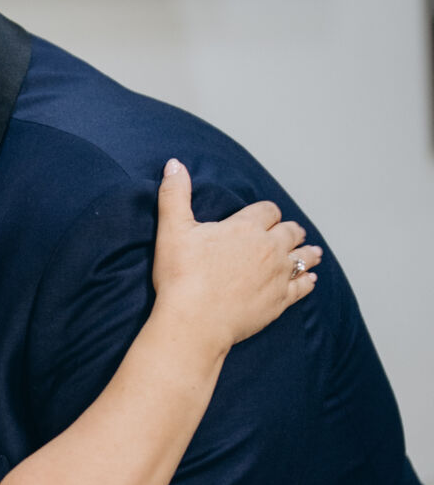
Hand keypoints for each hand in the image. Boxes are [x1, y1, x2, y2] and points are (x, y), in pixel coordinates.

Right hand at [152, 160, 320, 350]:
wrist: (194, 321)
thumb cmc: (181, 276)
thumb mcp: (172, 230)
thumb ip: (174, 195)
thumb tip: (174, 164)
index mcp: (245, 228)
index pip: (267, 210)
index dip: (266, 212)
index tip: (265, 217)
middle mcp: (268, 248)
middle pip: (290, 231)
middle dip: (290, 230)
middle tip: (292, 232)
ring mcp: (277, 275)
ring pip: (302, 257)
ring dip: (307, 252)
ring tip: (312, 251)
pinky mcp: (280, 300)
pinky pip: (302, 286)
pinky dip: (307, 280)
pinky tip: (309, 279)